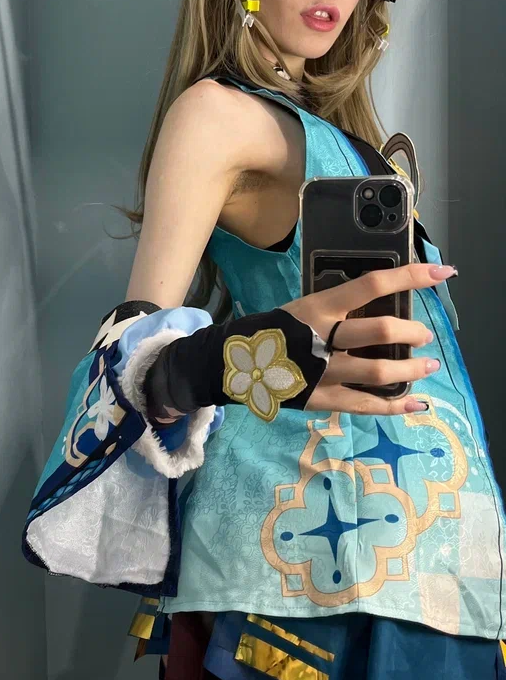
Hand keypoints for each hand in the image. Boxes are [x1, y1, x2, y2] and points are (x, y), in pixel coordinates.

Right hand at [282, 262, 453, 415]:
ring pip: (379, 371)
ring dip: (411, 368)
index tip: (442, 273)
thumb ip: (340, 308)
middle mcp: (324, 338)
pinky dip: (395, 406)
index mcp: (320, 308)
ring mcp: (324, 372)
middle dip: (413, 333)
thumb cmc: (277, 329)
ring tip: (427, 366)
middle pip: (381, 331)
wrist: (238, 364)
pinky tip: (416, 403)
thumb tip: (383, 306)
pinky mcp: (323, 399)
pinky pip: (367, 404)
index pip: (372, 285)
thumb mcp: (305, 307)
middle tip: (423, 336)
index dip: (410, 277)